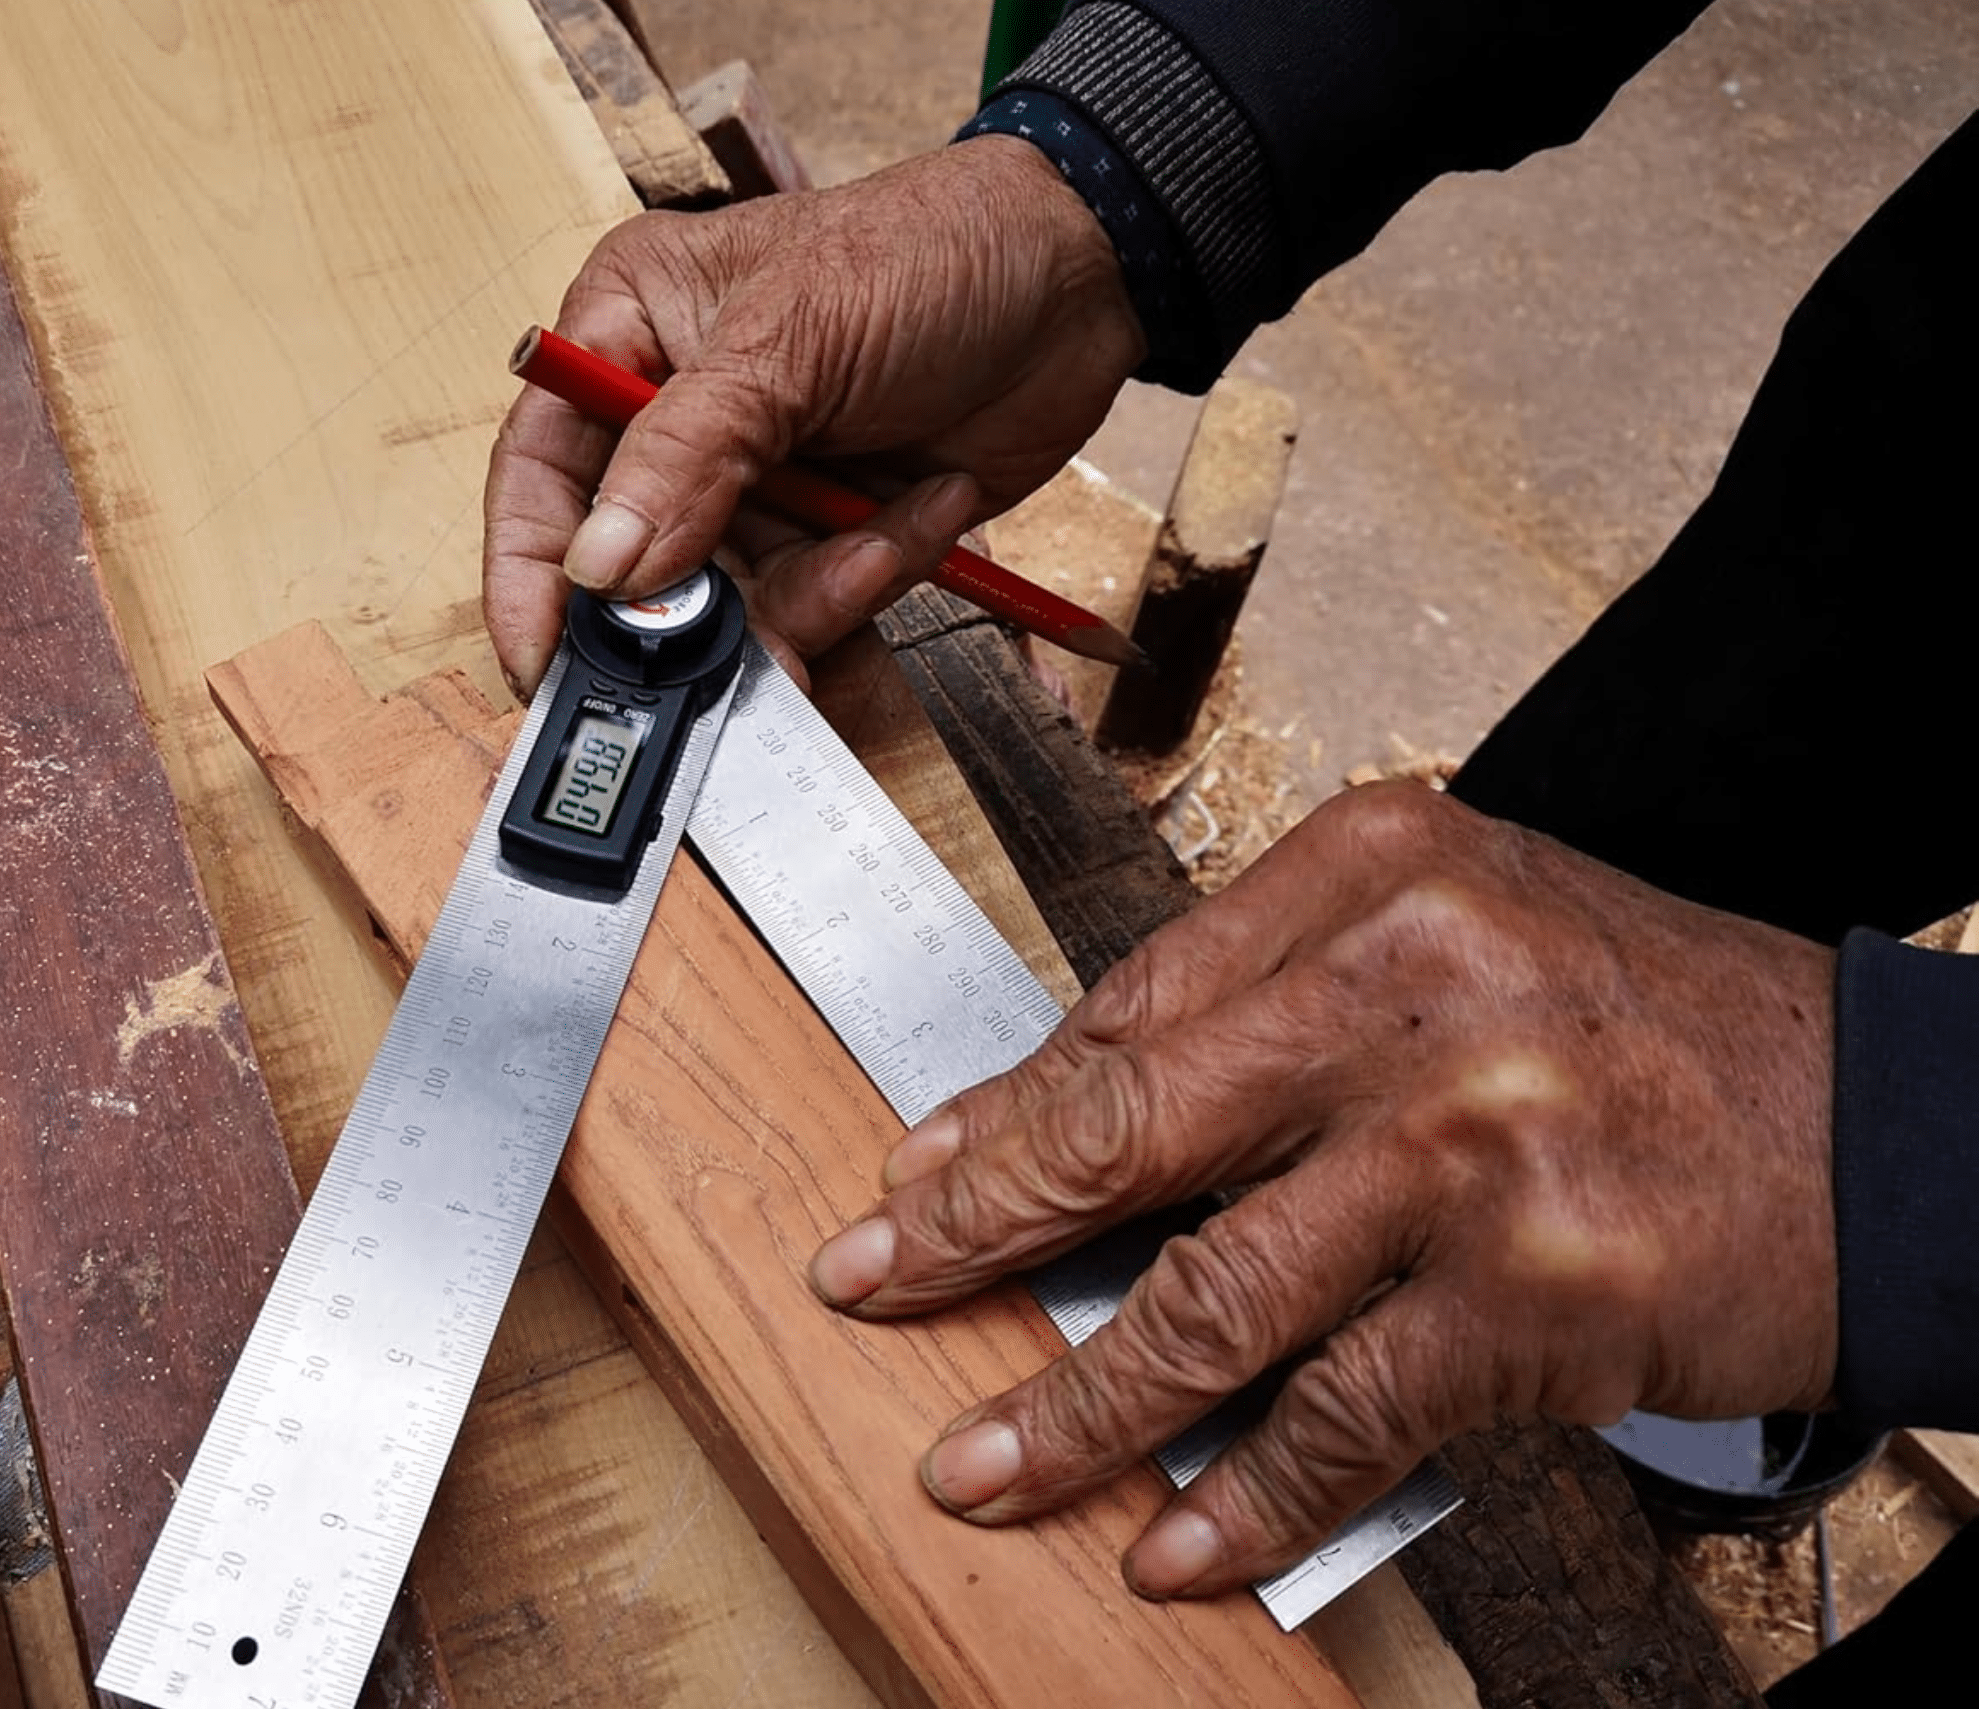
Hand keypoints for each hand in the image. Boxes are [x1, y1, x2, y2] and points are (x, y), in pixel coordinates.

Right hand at [484, 135, 1141, 692]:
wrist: (1083, 282)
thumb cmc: (929, 254)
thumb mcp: (791, 340)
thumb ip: (686, 457)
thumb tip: (602, 571)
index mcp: (628, 330)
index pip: (540, 471)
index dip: (534, 574)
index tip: (543, 662)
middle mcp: (675, 415)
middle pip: (631, 565)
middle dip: (689, 618)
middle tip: (731, 659)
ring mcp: (752, 482)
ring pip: (727, 605)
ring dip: (805, 598)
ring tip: (872, 543)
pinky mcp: (826, 531)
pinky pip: (813, 606)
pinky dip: (868, 580)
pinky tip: (924, 509)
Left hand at [805, 782, 1838, 1598]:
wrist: (1882, 1126)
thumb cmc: (1646, 1028)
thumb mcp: (1455, 942)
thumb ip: (1269, 1007)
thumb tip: (1063, 1116)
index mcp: (1370, 877)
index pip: (1128, 1008)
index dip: (1000, 1113)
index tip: (912, 1175)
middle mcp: (1406, 994)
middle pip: (1127, 1128)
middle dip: (972, 1232)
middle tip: (870, 1288)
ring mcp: (1465, 1147)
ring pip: (1209, 1297)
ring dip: (1078, 1407)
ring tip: (985, 1469)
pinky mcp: (1528, 1294)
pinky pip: (1337, 1416)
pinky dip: (1246, 1498)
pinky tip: (1176, 1546)